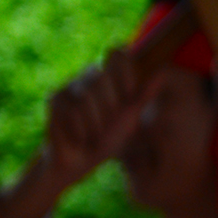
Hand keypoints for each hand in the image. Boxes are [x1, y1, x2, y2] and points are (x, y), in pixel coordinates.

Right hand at [42, 49, 161, 190]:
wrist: (80, 162)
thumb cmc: (106, 139)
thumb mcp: (129, 118)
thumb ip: (142, 96)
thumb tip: (162, 73)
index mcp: (109, 77)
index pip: (118, 54)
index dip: (125, 72)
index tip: (129, 94)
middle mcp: (88, 76)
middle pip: (103, 77)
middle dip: (109, 109)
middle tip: (105, 129)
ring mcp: (69, 86)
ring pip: (87, 96)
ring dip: (94, 124)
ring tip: (92, 137)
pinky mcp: (55, 99)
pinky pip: (71, 111)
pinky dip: (80, 130)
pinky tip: (79, 140)